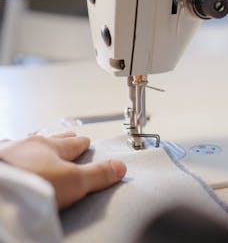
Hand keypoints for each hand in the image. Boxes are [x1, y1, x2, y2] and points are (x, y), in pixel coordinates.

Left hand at [0, 132, 125, 208]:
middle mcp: (26, 144)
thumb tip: (119, 167)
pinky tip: (10, 162)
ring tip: (37, 150)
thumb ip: (98, 174)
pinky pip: (4, 155)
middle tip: (68, 139)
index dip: (82, 143)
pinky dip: (10, 157)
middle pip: (49, 140)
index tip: (86, 142)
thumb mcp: (75, 182)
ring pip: (24, 146)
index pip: (73, 143)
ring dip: (32, 148)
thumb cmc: (31, 184)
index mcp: (50, 145)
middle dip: (60, 140)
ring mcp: (5, 153)